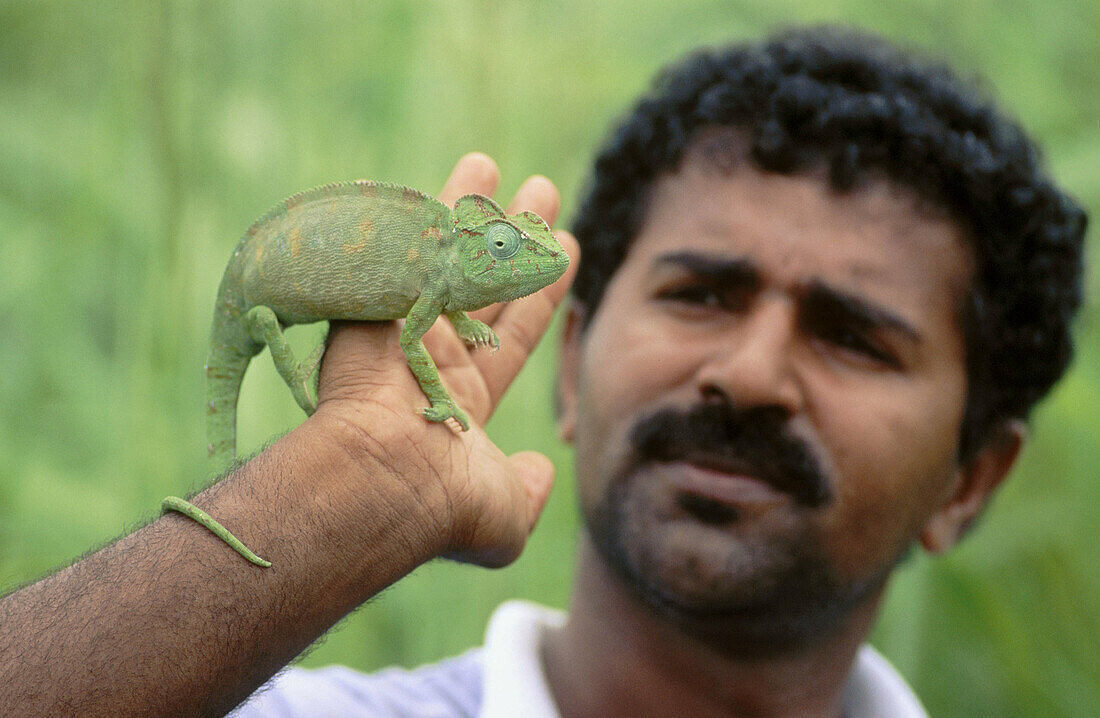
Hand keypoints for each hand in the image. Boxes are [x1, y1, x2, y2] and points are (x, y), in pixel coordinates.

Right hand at [310, 153, 578, 567]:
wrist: (380, 486)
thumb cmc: (444, 507)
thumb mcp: (506, 514)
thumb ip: (530, 489)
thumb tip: (545, 470)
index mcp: (463, 399)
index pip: (514, 331)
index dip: (541, 290)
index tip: (566, 246)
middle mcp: (432, 359)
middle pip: (484, 280)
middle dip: (512, 235)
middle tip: (539, 191)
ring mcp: (399, 330)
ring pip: (442, 257)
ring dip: (467, 210)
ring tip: (487, 164)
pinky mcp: (369, 308)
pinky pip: (390, 253)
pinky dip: (399, 219)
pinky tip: (412, 182)